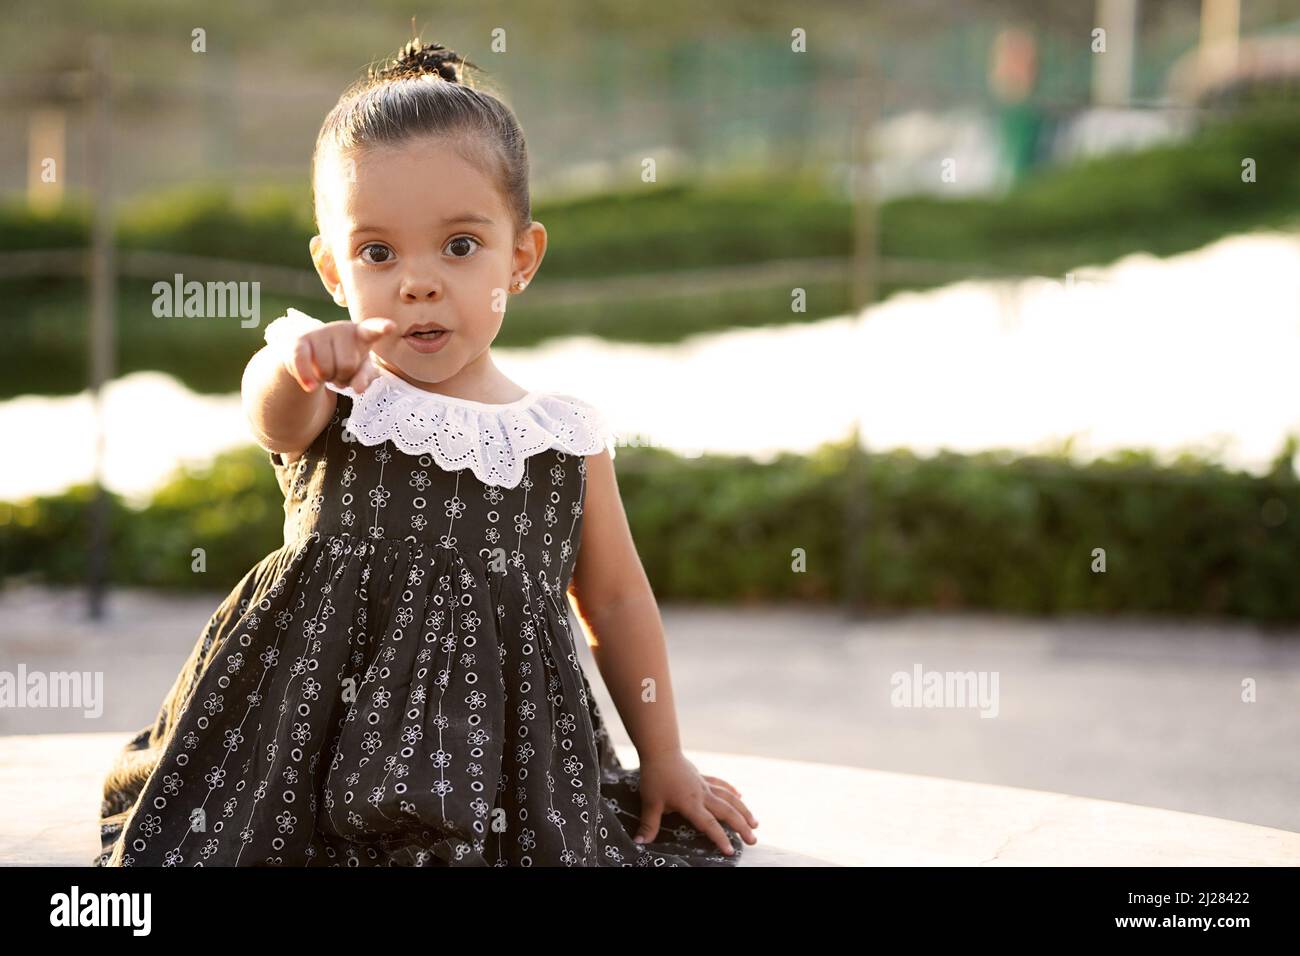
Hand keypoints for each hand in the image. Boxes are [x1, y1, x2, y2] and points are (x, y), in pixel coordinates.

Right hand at [282, 317, 395, 393]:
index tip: (391, 327)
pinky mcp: (300, 340)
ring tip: (326, 371)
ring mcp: (320, 332)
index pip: (373, 330)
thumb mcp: (359, 370)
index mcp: (362, 333)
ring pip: (326, 370)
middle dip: (342, 376)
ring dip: (326, 378)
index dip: (381, 328)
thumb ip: (364, 379)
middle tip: (338, 371)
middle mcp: (341, 328)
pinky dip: (307, 378)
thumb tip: (358, 389)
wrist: (311, 355)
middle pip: (347, 365)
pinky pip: (302, 362)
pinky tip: (311, 386)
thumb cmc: (343, 360)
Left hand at [632, 749, 758, 856]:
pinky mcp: (702, 777)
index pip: (709, 824)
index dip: (720, 838)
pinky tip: (740, 796)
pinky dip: (731, 790)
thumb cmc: (655, 776)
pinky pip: (721, 784)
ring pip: (729, 798)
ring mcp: (704, 784)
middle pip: (726, 812)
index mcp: (691, 803)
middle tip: (753, 840)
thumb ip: (649, 824)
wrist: (660, 750)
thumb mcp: (650, 803)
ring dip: (743, 810)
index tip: (730, 851)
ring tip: (755, 823)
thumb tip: (640, 842)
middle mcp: (702, 794)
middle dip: (741, 827)